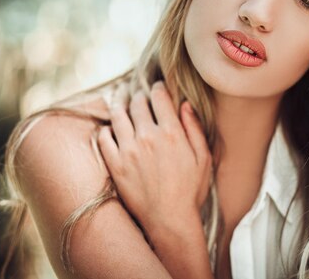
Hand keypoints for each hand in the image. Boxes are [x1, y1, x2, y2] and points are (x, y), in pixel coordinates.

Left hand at [97, 81, 212, 233]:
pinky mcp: (115, 165)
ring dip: (119, 103)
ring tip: (120, 99)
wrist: (170, 221)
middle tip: (138, 94)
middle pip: (137, 102)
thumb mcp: (203, 158)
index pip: (159, 97)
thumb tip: (185, 104)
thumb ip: (194, 128)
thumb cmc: (190, 191)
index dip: (158, 87)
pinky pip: (104, 137)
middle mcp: (148, 137)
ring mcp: (128, 150)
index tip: (157, 87)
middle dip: (138, 94)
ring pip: (118, 115)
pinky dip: (107, 128)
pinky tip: (112, 128)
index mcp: (172, 133)